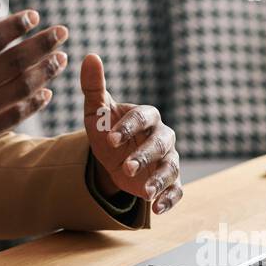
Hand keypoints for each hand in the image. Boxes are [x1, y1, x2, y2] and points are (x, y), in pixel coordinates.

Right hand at [0, 0, 69, 191]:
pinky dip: (33, 103)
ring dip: (45, 71)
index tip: (33, 15)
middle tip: (62, 31)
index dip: (15, 26)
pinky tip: (46, 92)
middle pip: (14, 62)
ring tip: (61, 58)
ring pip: (20, 89)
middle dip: (43, 44)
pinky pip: (14, 117)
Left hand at [81, 54, 182, 214]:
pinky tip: (157, 208)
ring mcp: (168, 159)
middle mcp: (162, 136)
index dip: (128, 128)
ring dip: (159, 179)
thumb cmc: (106, 130)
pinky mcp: (169, 181)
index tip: (110, 139)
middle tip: (126, 167)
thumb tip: (90, 56)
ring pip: (170, 167)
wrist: (111, 159)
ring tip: (146, 192)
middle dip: (145, 155)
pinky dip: (169, 199)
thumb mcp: (95, 112)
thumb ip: (93, 86)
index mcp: (146, 116)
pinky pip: (176, 189)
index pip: (142, 118)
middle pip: (161, 143)